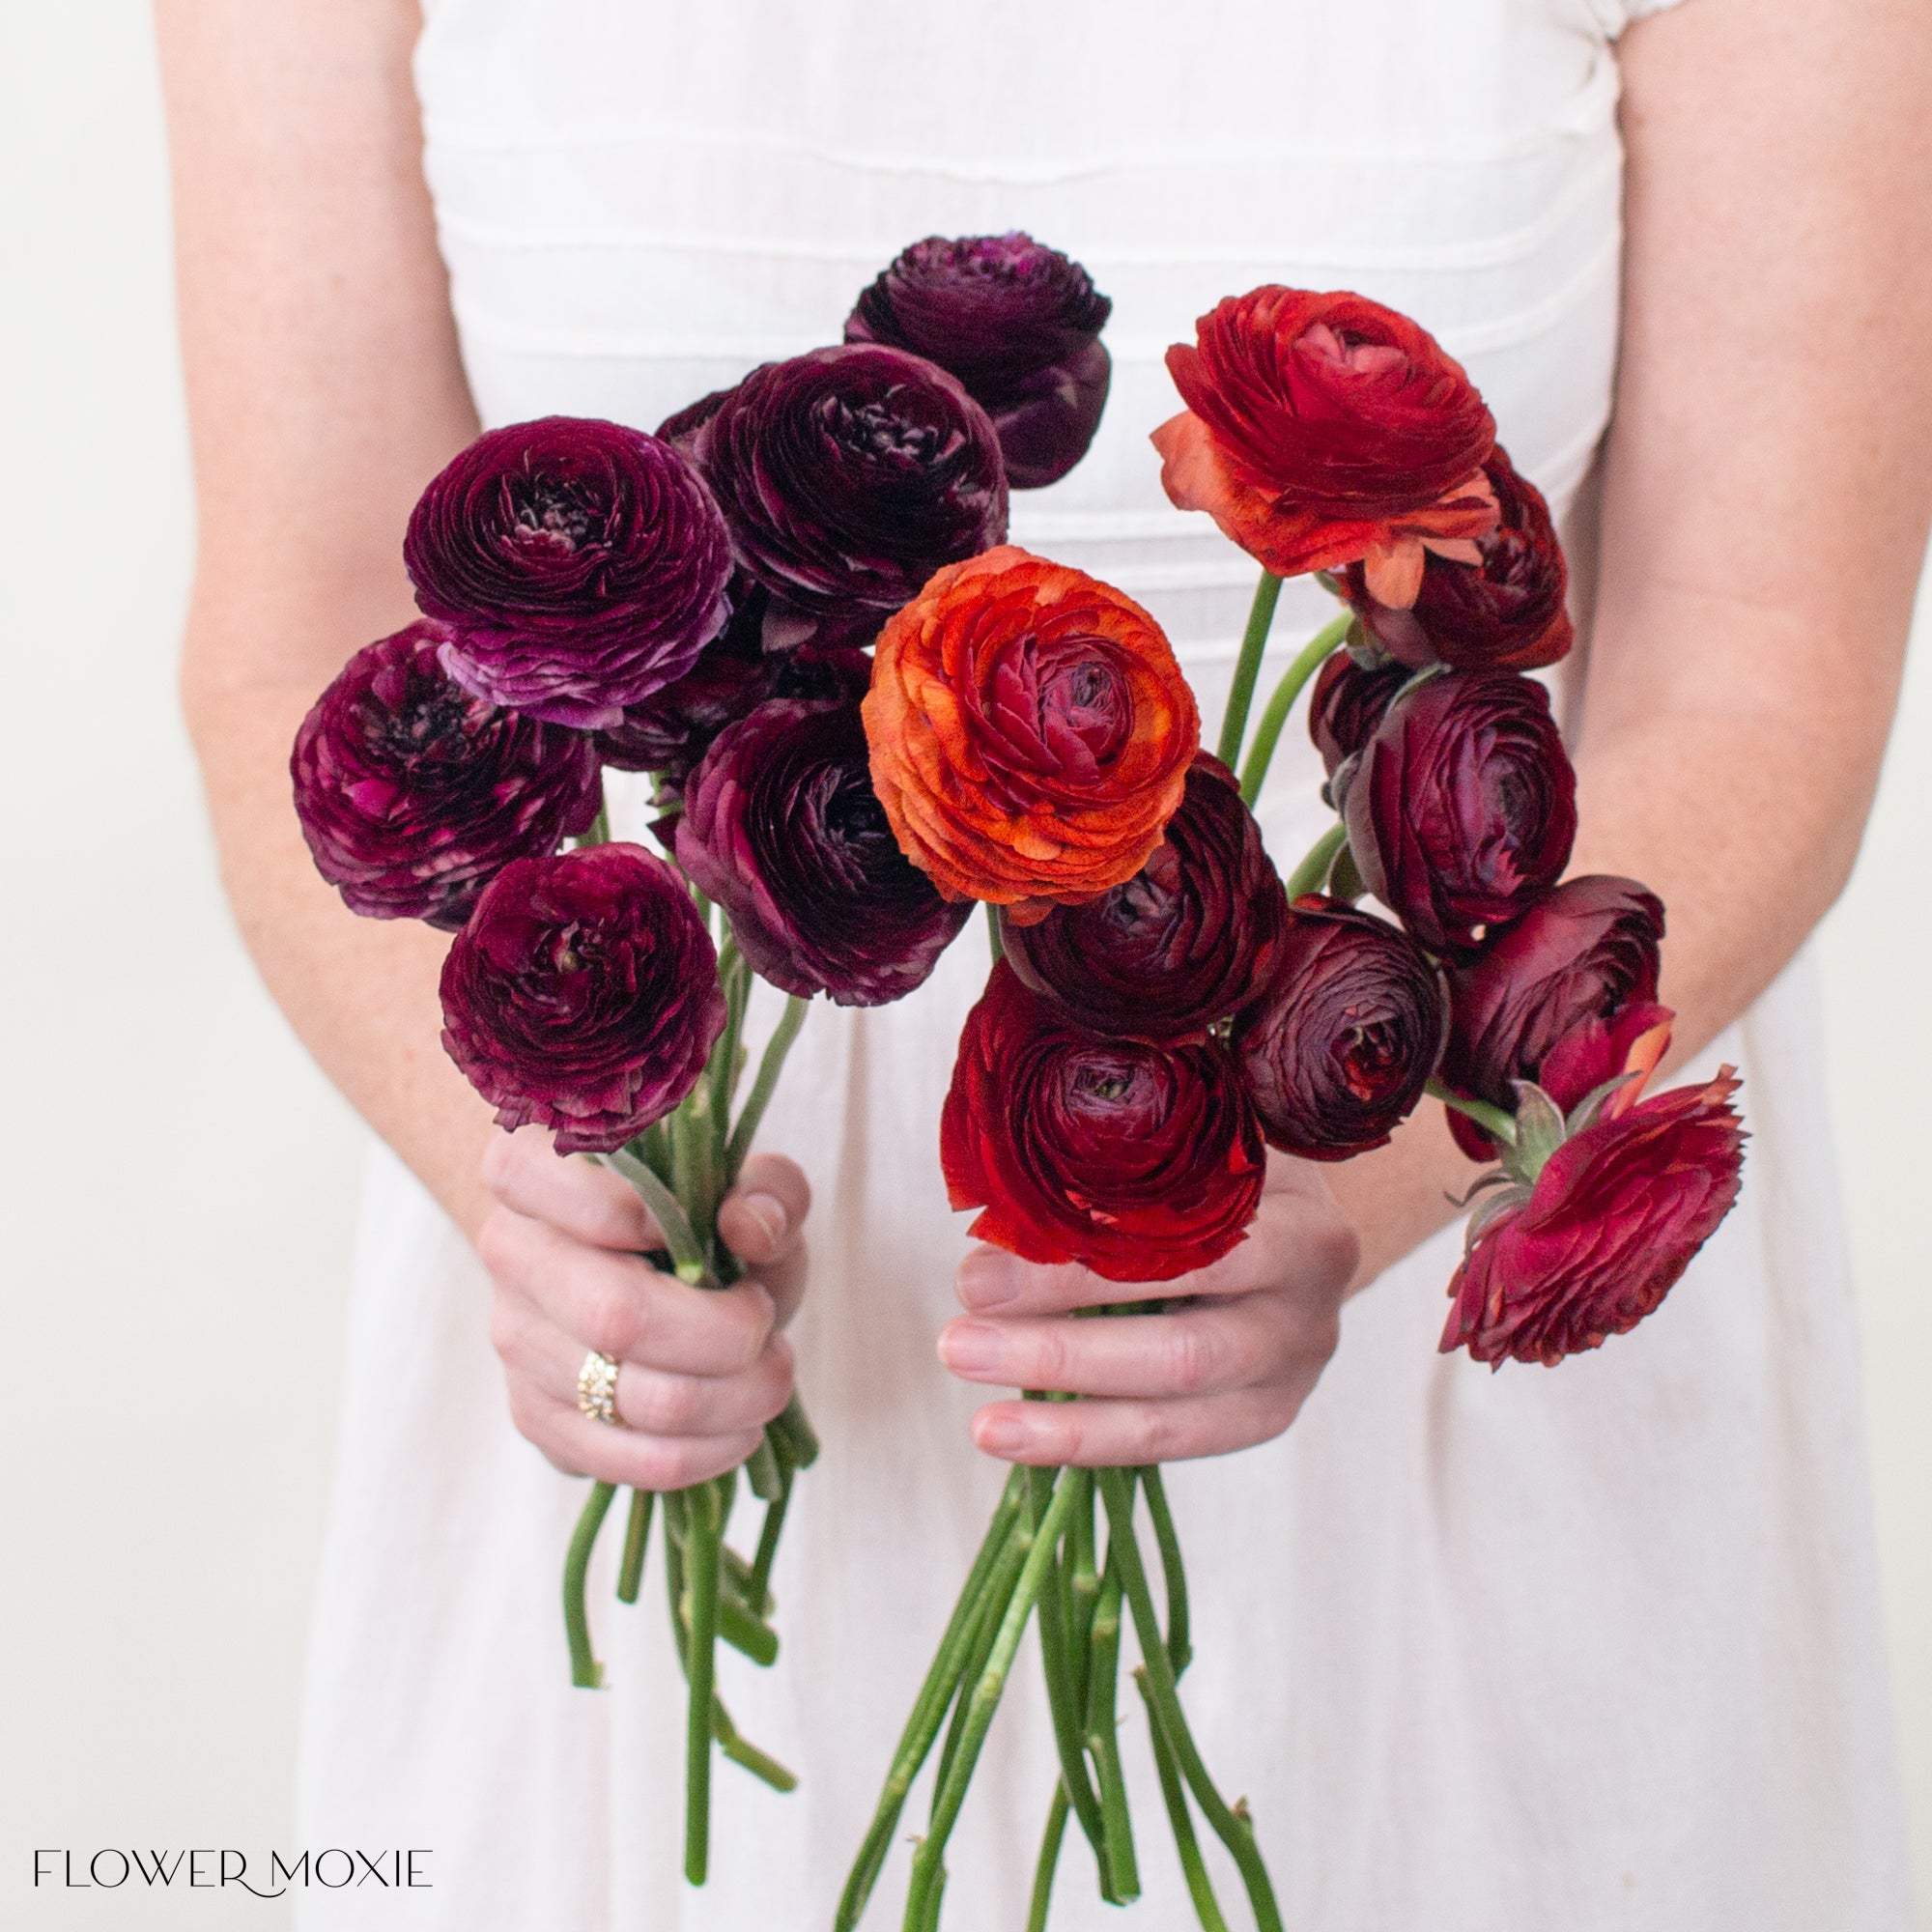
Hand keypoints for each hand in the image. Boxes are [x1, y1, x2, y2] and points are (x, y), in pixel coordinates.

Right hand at [478, 1127, 809, 1489]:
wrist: (661, 1272)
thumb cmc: (705, 1218)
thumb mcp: (750, 1185)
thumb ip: (769, 1189)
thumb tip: (750, 1228)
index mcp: (534, 1171)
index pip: (554, 1186)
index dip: (647, 1215)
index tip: (717, 1238)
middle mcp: (510, 1255)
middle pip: (616, 1315)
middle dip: (725, 1335)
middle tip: (768, 1327)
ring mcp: (516, 1344)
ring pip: (634, 1399)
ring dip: (732, 1400)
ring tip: (769, 1374)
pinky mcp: (537, 1418)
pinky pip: (626, 1460)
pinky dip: (706, 1452)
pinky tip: (740, 1425)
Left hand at [936, 1152, 1356, 1465]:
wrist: (1301, 1221)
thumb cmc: (1225, 1169)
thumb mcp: (1197, 1145)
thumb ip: (1123, 1162)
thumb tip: (997, 1202)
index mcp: (1302, 1225)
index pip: (1185, 1254)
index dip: (1080, 1269)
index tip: (981, 1267)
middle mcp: (1308, 1308)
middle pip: (1182, 1350)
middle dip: (1060, 1352)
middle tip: (958, 1341)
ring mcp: (1291, 1373)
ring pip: (1174, 1413)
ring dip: (1068, 1420)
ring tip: (982, 1422)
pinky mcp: (1264, 1418)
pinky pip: (1169, 1445)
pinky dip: (1088, 1443)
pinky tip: (1016, 1437)